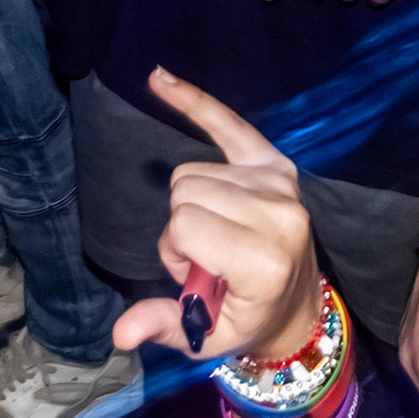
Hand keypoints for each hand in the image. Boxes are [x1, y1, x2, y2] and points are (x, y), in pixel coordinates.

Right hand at [112, 68, 322, 363]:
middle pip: (185, 191)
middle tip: (207, 257)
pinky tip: (158, 80)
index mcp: (264, 260)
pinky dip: (193, 102)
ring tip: (217, 235)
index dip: (175, 251)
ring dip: (192, 202)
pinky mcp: (276, 163)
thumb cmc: (249, 319)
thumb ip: (165, 326)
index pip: (184, 225)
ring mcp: (280, 184)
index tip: (196, 274)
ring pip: (193, 170)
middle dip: (182, 226)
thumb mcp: (208, 338)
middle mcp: (279, 214)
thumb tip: (120, 332)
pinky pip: (227, 123)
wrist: (298, 306)